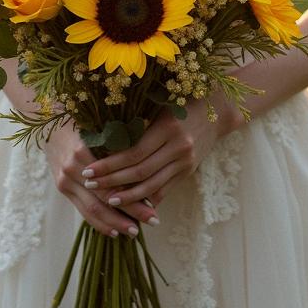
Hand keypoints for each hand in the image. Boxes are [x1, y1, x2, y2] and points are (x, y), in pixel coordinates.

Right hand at [44, 118, 159, 238]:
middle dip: (130, 213)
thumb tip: (147, 167)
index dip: (133, 196)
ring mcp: (64, 180)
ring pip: (92, 210)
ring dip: (115, 223)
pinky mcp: (62, 188)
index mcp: (82, 151)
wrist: (49, 126)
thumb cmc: (82, 122)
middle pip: (104, 199)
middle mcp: (72, 168)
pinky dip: (99, 223)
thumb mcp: (99, 128)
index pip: (112, 181)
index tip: (154, 205)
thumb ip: (117, 146)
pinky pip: (82, 210)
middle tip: (152, 221)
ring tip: (134, 232)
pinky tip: (114, 231)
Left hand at [77, 99, 233, 213]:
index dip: (109, 164)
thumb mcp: (160, 108)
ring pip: (152, 185)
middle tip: (90, 185)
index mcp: (168, 127)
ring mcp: (186, 162)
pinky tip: (131, 205)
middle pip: (140, 171)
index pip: (133, 153)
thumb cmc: (181, 102)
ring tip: (108, 200)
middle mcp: (179, 147)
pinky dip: (147, 199)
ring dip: (128, 196)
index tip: (89, 169)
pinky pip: (164, 190)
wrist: (219, 111)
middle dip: (113, 181)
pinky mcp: (188, 172)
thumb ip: (138, 124)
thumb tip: (103, 142)